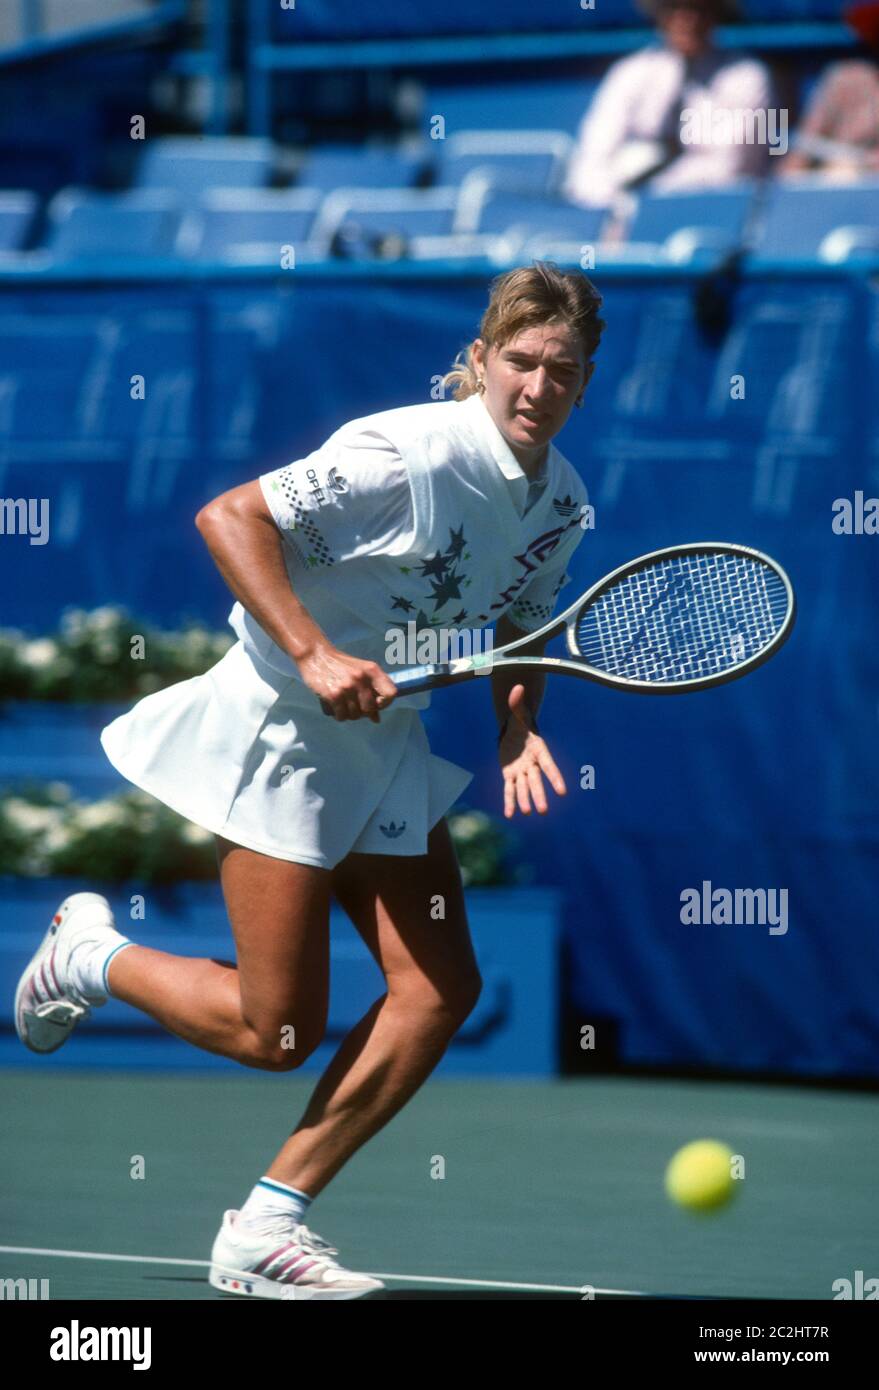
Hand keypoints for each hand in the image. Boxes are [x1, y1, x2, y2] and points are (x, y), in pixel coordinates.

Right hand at [299, 642, 398, 721]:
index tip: (376, 705)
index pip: (391, 693)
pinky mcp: (334, 695)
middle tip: (353, 705)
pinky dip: (338, 715)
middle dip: (362, 712)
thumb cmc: (340, 665)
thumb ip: (370, 692)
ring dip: (348, 714)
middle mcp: (361, 678)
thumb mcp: (359, 672)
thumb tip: (376, 719)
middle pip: (370, 709)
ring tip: (342, 704)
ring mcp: (347, 687)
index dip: (385, 703)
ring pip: (355, 715)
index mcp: (372, 670)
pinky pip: (342, 716)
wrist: (315, 655)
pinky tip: (334, 706)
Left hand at [498, 684, 565, 817]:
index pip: (549, 766)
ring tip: (529, 813)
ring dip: (525, 800)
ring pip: (523, 788)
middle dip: (539, 795)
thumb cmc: (519, 722)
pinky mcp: (509, 774)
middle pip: (536, 781)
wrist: (513, 731)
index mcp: (539, 750)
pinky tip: (510, 815)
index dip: (555, 779)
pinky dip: (510, 802)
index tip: (563, 792)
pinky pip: (509, 789)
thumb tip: (516, 687)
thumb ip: (517, 702)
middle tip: (543, 810)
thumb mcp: (517, 712)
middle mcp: (532, 764)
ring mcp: (521, 771)